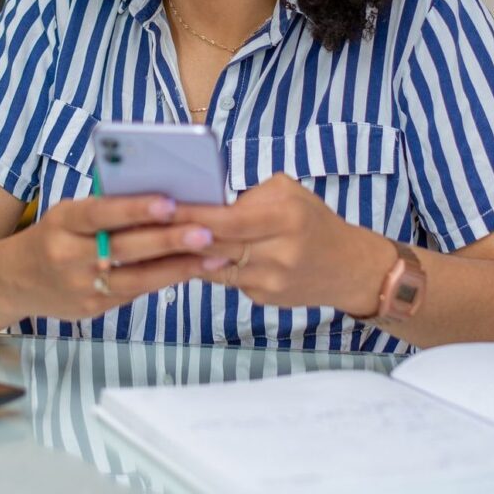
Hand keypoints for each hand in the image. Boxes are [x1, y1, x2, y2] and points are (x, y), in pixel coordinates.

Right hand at [10, 194, 217, 320]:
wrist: (13, 280)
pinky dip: (165, 280)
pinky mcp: (92, 309)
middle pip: (123, 248)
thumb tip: (159, 198)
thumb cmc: (53, 236)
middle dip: (167, 240)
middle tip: (205, 231)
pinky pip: (134, 292)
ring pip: (135, 277)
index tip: (168, 203)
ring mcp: (80, 287)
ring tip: (212, 254)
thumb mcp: (68, 214)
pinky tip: (192, 270)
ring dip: (177, 266)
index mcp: (63, 222)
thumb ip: (105, 209)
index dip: (133, 209)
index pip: (100, 213)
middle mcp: (69, 255)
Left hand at [174, 174, 390, 315]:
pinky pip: (225, 280)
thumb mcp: (288, 193)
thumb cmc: (312, 220)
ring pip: (215, 267)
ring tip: (154, 240)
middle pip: (217, 245)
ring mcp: (272, 281)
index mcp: (286, 218)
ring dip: (185, 254)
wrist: (350, 267)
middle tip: (144, 225)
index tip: (162, 206)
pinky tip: (183, 258)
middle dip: (179, 235)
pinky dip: (205, 267)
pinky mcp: (265, 299)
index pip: (229, 219)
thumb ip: (248, 197)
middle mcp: (280, 253)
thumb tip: (204, 203)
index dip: (193, 215)